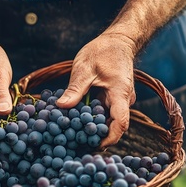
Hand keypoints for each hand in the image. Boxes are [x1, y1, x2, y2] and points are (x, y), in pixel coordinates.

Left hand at [56, 32, 136, 147]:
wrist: (117, 41)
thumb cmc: (103, 51)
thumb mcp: (84, 68)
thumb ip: (75, 89)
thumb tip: (61, 107)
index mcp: (120, 92)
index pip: (121, 122)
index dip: (109, 137)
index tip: (94, 145)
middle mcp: (124, 99)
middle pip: (114, 125)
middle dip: (97, 136)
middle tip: (76, 143)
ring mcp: (120, 100)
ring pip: (109, 120)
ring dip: (94, 127)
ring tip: (73, 134)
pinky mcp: (114, 98)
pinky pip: (105, 112)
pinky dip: (93, 117)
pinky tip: (77, 120)